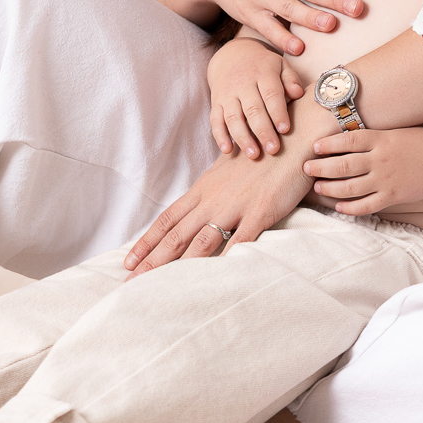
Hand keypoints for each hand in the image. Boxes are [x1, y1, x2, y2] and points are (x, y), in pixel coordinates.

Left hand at [124, 146, 311, 274]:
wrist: (294, 135)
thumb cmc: (263, 150)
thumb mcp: (230, 167)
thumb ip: (214, 186)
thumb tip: (203, 199)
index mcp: (204, 188)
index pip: (168, 219)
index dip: (146, 242)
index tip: (128, 261)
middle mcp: (214, 198)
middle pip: (176, 234)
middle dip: (152, 261)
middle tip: (130, 282)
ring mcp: (236, 205)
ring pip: (201, 242)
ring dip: (178, 266)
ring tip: (160, 288)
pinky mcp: (261, 211)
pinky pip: (240, 240)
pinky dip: (225, 260)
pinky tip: (213, 278)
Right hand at [208, 38, 305, 157]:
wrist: (232, 54)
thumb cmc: (263, 65)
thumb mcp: (280, 65)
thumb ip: (291, 79)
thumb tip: (298, 94)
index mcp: (263, 73)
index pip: (271, 94)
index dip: (278, 112)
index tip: (285, 130)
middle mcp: (243, 83)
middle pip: (252, 109)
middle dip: (263, 131)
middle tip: (273, 150)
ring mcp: (227, 93)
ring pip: (233, 117)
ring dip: (242, 138)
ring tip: (254, 155)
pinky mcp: (215, 102)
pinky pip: (215, 120)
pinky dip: (220, 136)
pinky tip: (228, 151)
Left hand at [304, 127, 422, 215]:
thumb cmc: (422, 143)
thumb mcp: (396, 132)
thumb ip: (373, 138)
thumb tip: (345, 140)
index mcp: (382, 139)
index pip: (348, 140)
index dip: (328, 144)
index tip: (314, 146)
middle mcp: (380, 160)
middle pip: (343, 165)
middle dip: (320, 167)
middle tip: (306, 168)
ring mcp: (386, 180)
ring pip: (349, 188)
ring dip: (329, 188)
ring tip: (317, 187)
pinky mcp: (392, 197)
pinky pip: (366, 205)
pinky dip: (350, 208)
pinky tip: (338, 206)